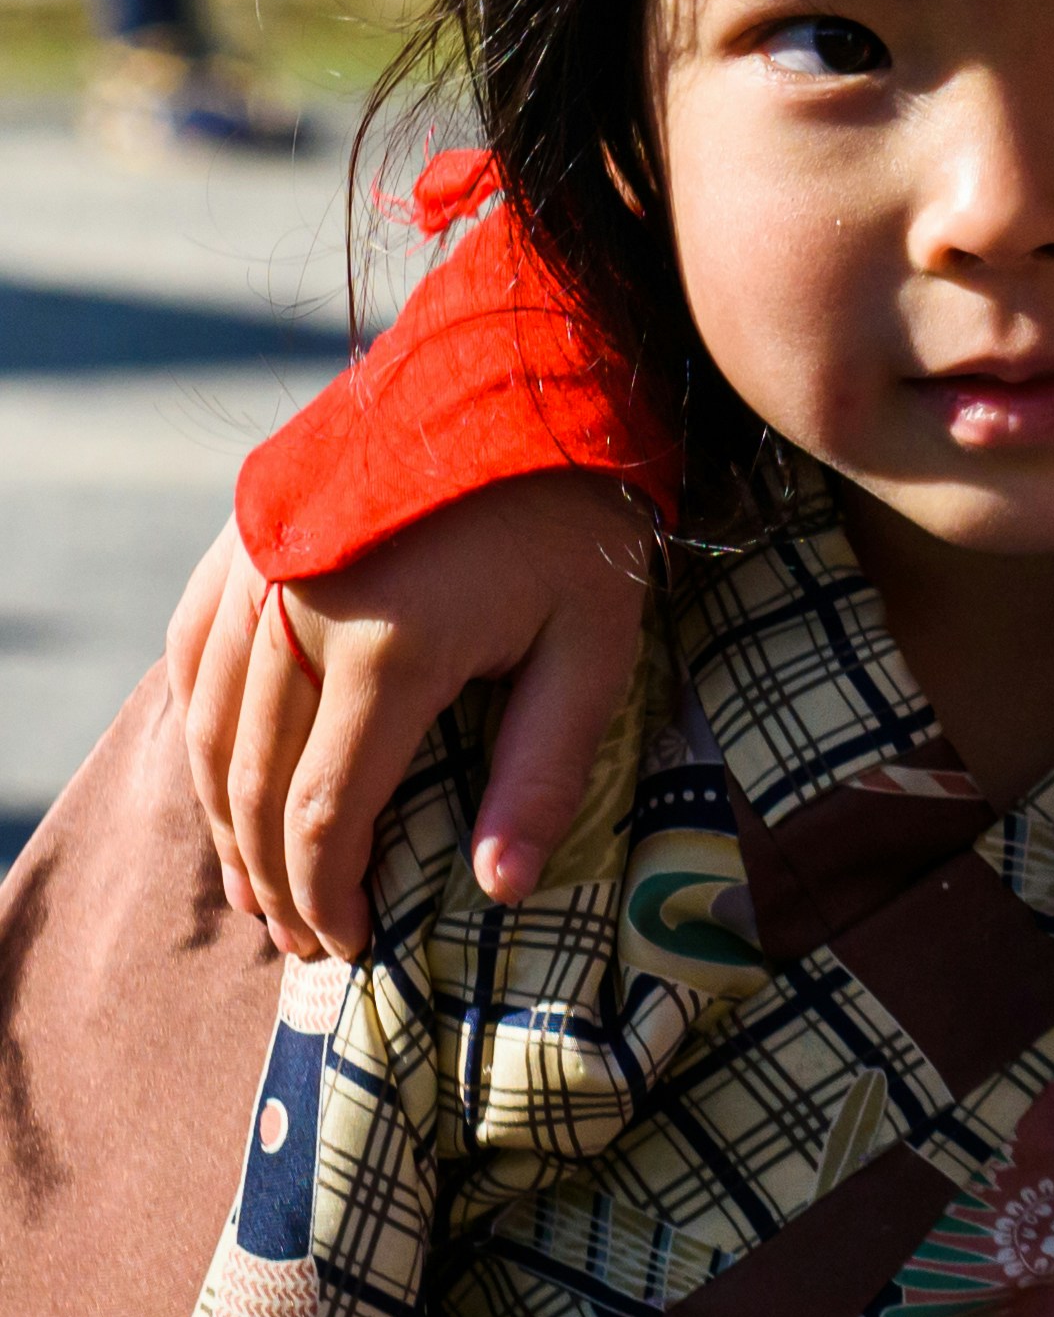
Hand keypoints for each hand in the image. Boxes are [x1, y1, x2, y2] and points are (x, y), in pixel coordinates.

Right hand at [161, 473, 657, 960]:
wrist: (532, 370)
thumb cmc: (579, 514)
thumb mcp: (596, 643)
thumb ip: (544, 768)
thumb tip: (500, 890)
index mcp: (388, 650)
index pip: (327, 813)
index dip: (329, 894)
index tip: (349, 946)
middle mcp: (299, 615)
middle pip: (255, 783)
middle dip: (273, 875)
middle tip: (300, 937)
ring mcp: (258, 571)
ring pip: (208, 727)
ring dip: (224, 816)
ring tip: (255, 885)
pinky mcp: (244, 534)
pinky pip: (193, 652)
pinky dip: (200, 728)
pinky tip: (221, 775)